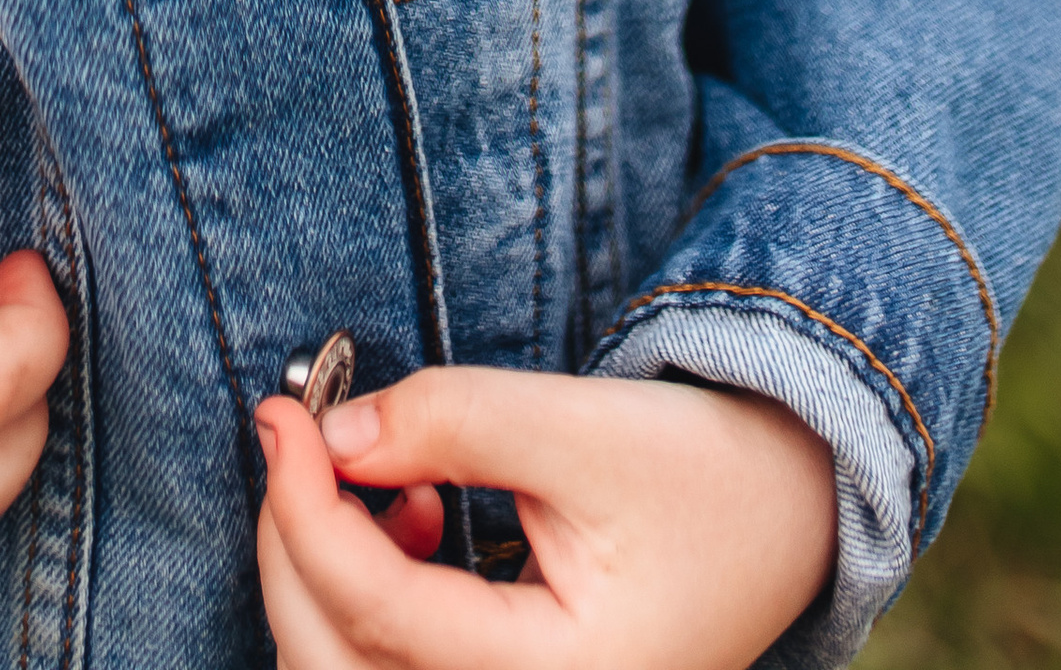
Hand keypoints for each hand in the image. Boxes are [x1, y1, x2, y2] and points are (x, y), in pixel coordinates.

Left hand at [256, 365, 837, 667]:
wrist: (779, 518)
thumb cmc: (696, 474)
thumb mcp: (580, 426)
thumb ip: (453, 422)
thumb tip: (328, 437)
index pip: (382, 613)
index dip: (307, 509)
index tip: (281, 415)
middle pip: (339, 667)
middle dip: (295, 546)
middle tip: (298, 436)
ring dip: (325, 576)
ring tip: (386, 483)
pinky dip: (366, 599)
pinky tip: (416, 521)